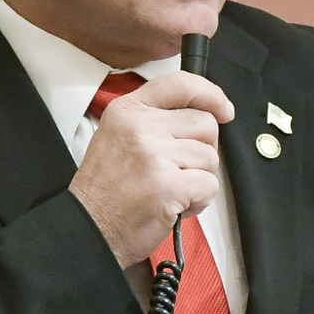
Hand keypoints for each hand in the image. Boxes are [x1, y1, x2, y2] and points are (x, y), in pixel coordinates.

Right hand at [71, 72, 234, 266]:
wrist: (90, 229)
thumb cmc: (106, 191)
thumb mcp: (118, 137)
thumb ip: (155, 120)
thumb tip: (204, 115)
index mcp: (128, 111)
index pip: (180, 84)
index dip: (210, 94)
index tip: (223, 109)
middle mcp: (141, 127)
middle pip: (205, 124)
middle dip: (202, 150)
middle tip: (180, 169)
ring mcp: (155, 155)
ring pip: (210, 157)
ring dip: (199, 179)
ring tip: (172, 191)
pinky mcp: (169, 185)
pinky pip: (209, 185)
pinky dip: (200, 201)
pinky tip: (176, 205)